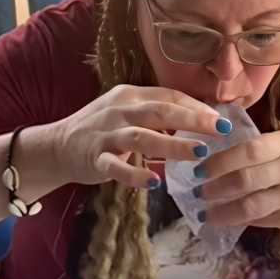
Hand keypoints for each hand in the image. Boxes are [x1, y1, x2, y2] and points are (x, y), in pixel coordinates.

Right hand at [52, 85, 226, 188]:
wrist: (57, 146)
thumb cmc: (100, 130)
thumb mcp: (127, 113)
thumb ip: (157, 115)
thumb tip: (201, 120)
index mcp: (130, 96)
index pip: (169, 97)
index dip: (197, 107)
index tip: (222, 120)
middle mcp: (118, 111)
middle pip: (160, 111)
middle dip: (193, 120)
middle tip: (220, 130)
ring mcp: (105, 134)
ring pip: (141, 137)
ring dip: (172, 144)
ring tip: (199, 152)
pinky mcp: (94, 158)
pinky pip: (115, 167)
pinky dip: (134, 174)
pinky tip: (153, 183)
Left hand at [194, 130, 279, 230]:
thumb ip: (257, 150)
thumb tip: (211, 157)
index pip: (247, 151)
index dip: (219, 162)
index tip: (198, 170)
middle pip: (244, 180)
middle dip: (214, 188)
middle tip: (196, 192)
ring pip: (249, 206)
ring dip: (221, 212)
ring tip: (203, 213)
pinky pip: (258, 220)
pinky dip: (238, 220)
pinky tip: (224, 220)